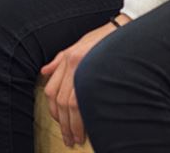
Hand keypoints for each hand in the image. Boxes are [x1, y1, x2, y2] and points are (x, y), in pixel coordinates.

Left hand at [41, 18, 123, 146]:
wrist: (126, 30)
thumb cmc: (104, 38)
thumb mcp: (79, 44)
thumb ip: (60, 60)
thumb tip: (44, 71)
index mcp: (69, 59)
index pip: (52, 91)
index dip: (54, 111)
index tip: (60, 123)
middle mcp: (75, 65)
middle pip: (62, 101)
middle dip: (64, 124)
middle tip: (69, 138)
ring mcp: (87, 69)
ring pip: (73, 104)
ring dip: (74, 125)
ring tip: (77, 138)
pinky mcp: (101, 74)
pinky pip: (88, 101)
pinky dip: (86, 118)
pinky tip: (89, 128)